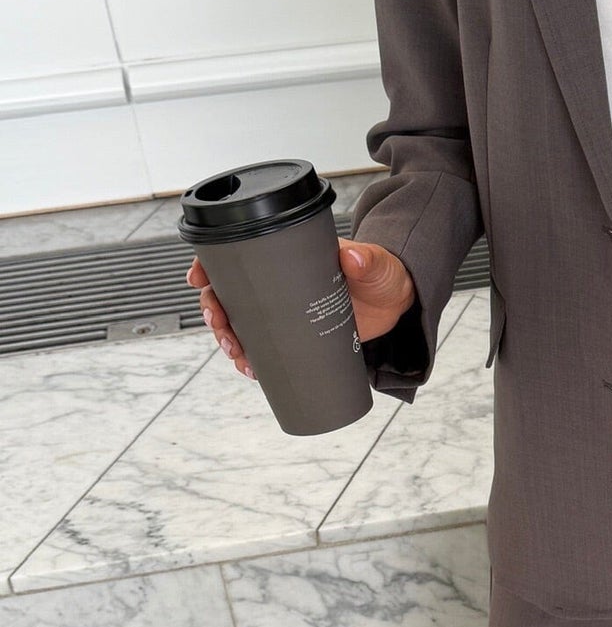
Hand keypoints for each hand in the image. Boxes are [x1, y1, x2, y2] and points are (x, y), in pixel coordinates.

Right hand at [186, 238, 415, 379]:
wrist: (396, 303)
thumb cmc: (382, 275)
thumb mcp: (374, 265)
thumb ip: (366, 259)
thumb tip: (352, 258)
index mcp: (288, 257)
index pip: (239, 255)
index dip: (211, 266)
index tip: (199, 279)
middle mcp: (278, 284)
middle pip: (231, 294)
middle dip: (215, 311)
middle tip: (221, 326)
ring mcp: (284, 311)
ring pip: (242, 324)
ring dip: (229, 340)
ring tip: (237, 355)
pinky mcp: (295, 336)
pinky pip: (264, 348)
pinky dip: (252, 359)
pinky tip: (251, 370)